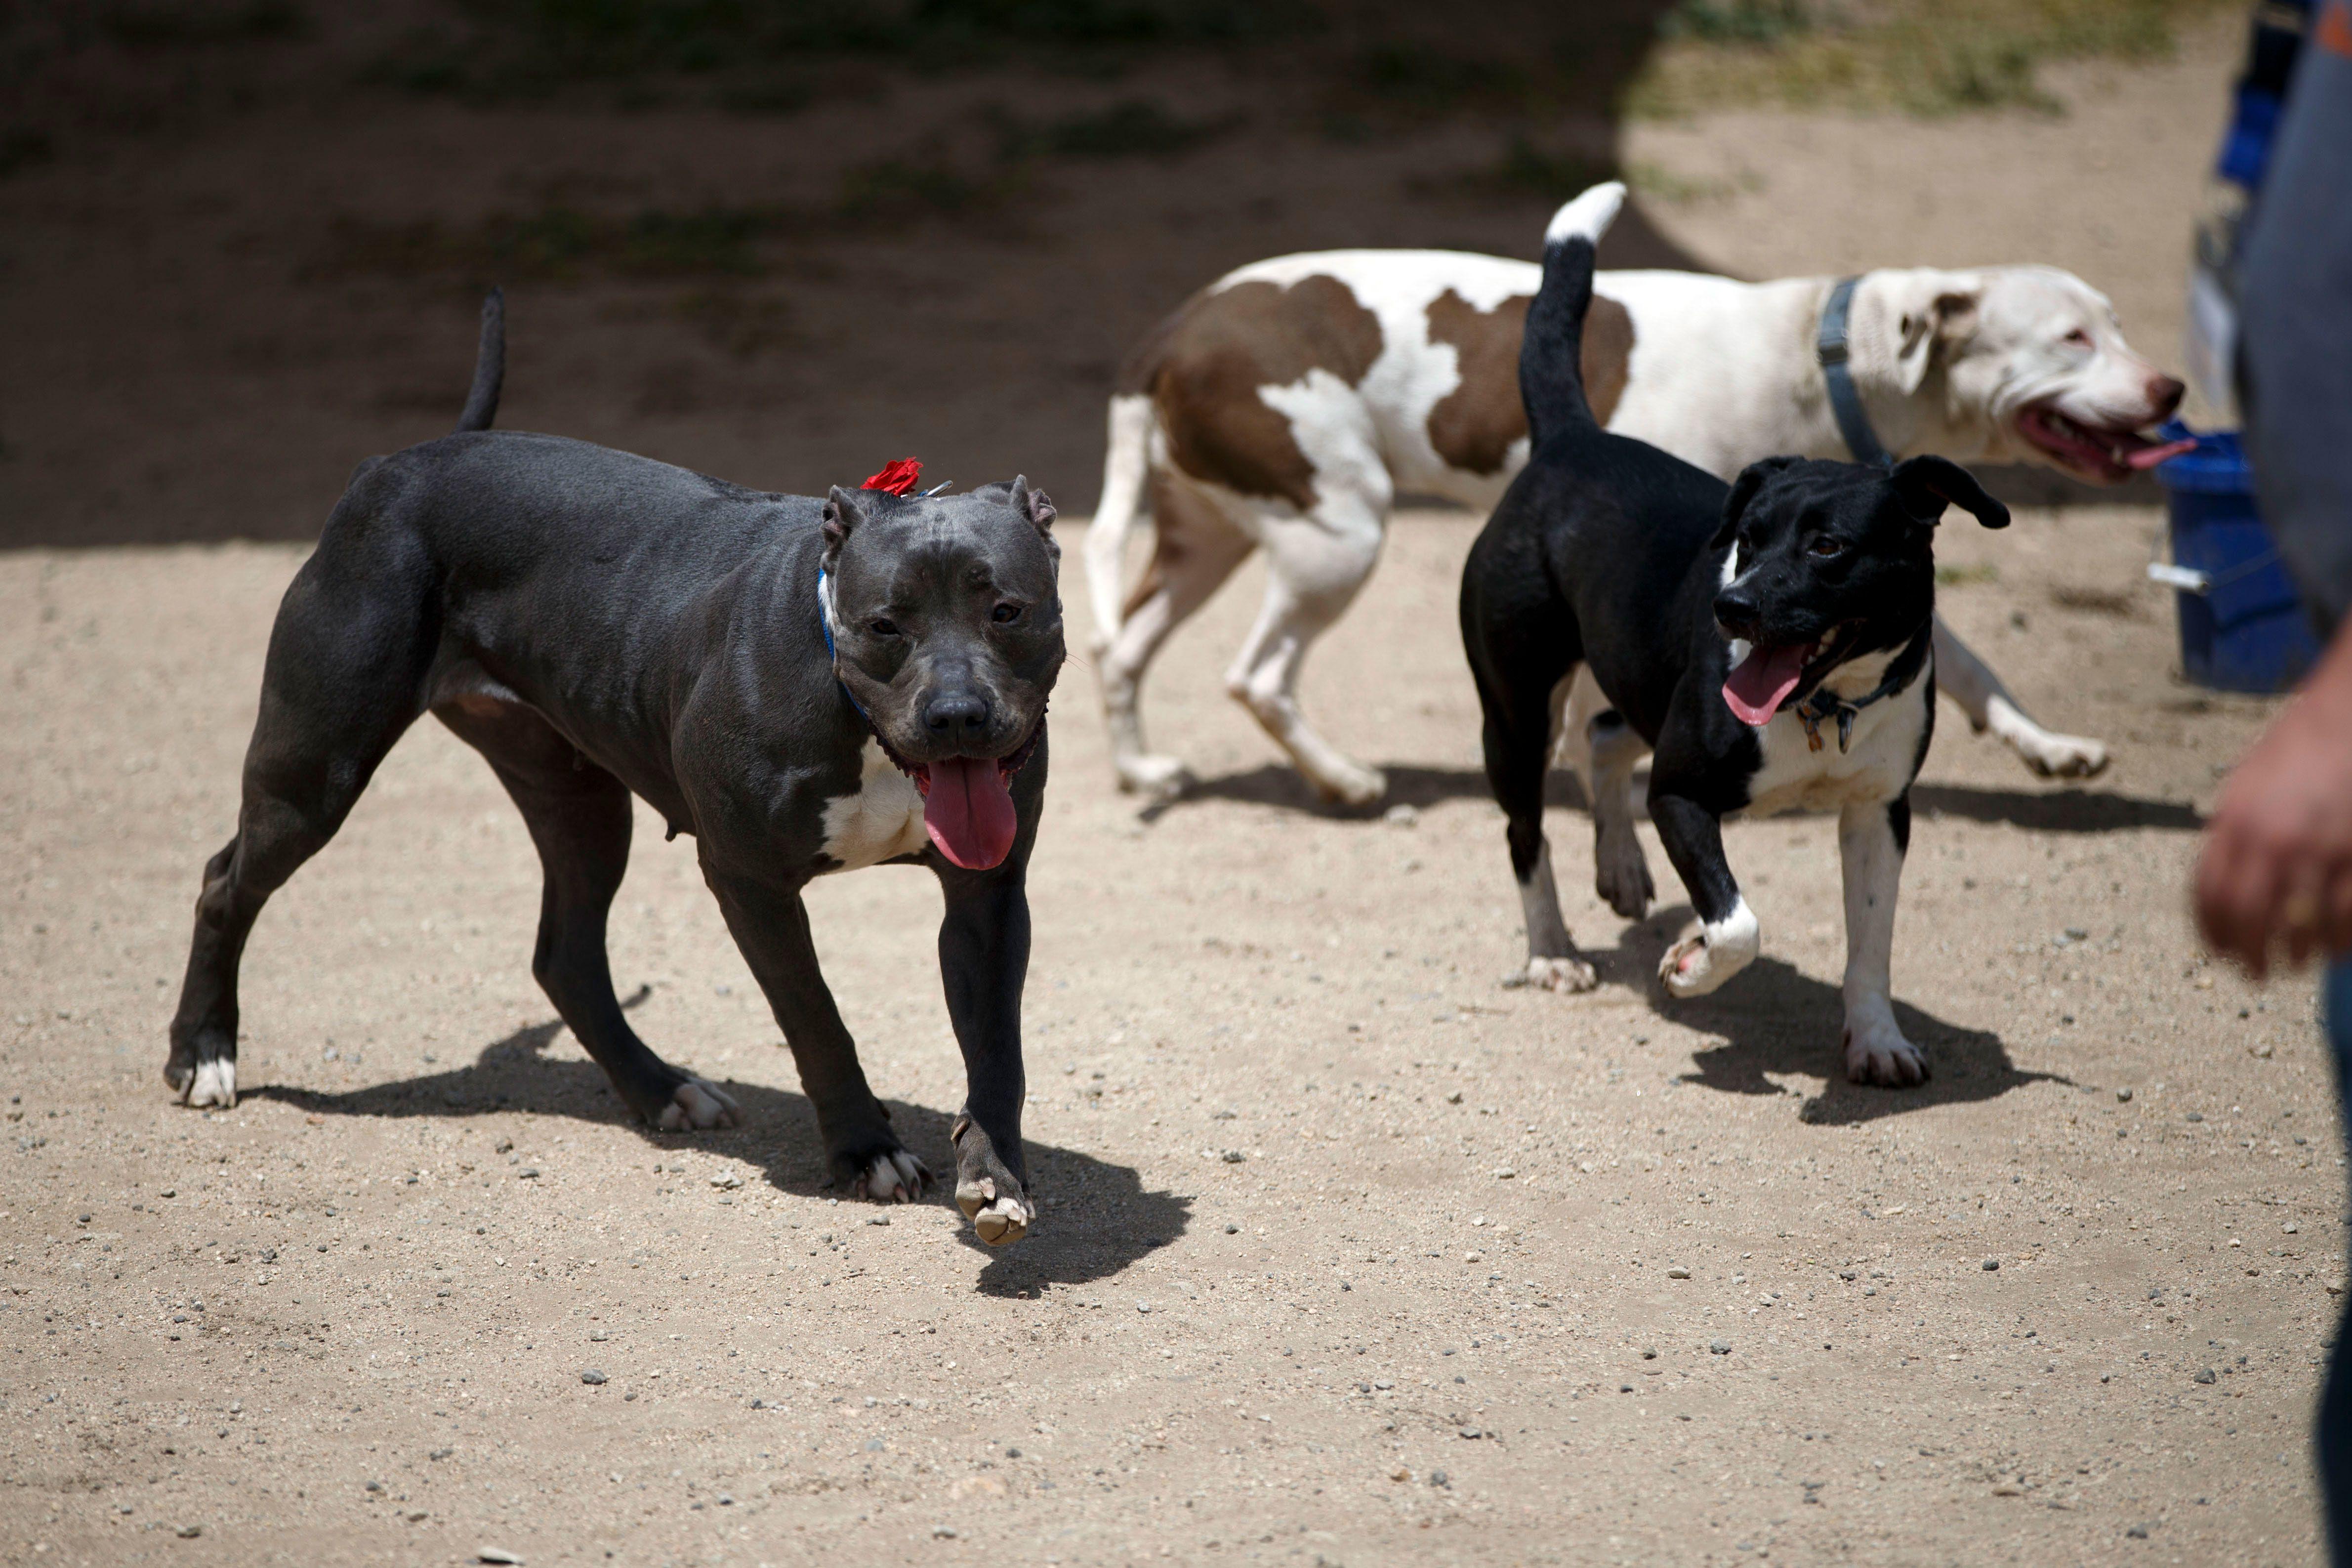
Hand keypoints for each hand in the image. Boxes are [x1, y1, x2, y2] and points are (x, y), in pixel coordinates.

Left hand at [2195, 623, 2351, 977]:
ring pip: (2305, 928)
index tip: (2219, 953)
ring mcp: (2321, 849)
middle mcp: (2272, 840)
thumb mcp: (2244, 786)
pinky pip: (2348, 917)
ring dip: (2300, 956)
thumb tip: (2218, 889)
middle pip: (2249, 921)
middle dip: (2250, 957)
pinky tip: (2337, 944)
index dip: (2212, 934)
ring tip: (2300, 962)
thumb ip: (2229, 835)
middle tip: (2258, 974)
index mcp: (2233, 823)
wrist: (2349, 711)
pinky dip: (2342, 940)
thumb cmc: (2297, 749)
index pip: (2208, 897)